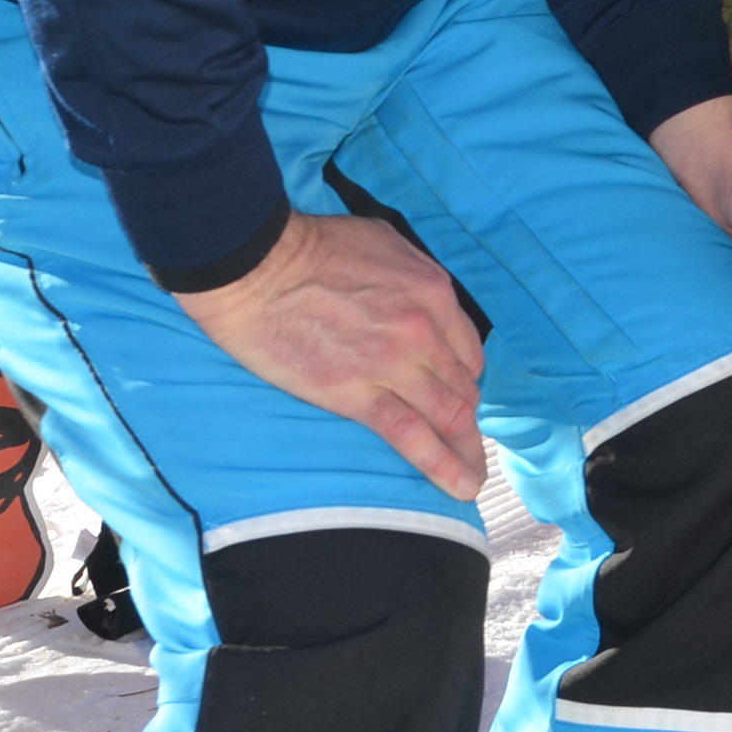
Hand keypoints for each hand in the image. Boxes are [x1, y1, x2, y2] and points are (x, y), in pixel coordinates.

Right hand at [176, 211, 487, 497]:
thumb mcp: (384, 244)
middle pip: (462, 389)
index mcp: (433, 293)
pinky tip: (460, 487)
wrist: (258, 267)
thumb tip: (423, 302)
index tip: (458, 398)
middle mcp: (424, 331)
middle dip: (470, 423)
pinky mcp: (358, 395)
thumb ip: (414, 278)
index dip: (466, 380)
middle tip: (472, 449)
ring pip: (450, 417)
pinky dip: (442, 465)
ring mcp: (394, 365)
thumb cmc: (311, 248)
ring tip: (473, 479)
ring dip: (467, 451)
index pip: (467, 352)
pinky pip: (412, 436)